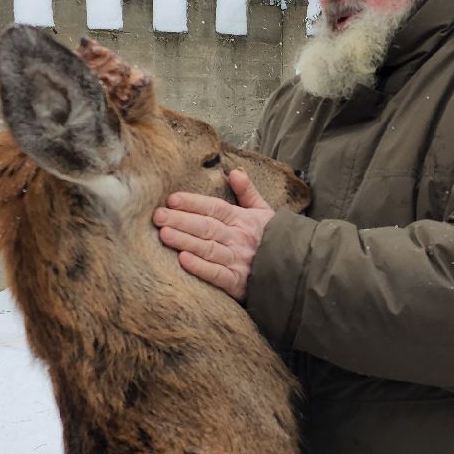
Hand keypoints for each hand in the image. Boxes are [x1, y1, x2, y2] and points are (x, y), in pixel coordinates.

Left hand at [154, 169, 275, 300]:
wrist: (295, 269)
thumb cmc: (273, 239)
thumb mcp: (264, 211)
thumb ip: (248, 192)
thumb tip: (235, 171)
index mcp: (242, 219)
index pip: (214, 208)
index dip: (193, 203)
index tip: (171, 199)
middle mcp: (237, 238)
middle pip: (206, 226)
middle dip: (181, 220)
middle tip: (158, 216)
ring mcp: (237, 260)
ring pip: (208, 248)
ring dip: (186, 240)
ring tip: (165, 234)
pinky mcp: (237, 282)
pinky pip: (216, 274)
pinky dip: (201, 267)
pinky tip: (183, 260)